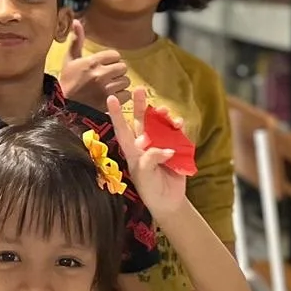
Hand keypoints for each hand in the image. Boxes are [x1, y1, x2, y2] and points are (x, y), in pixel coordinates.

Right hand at [59, 20, 130, 111]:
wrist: (64, 106)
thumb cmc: (67, 81)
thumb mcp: (70, 59)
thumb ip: (77, 40)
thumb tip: (76, 21)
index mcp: (92, 62)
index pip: (115, 55)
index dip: (111, 60)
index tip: (104, 66)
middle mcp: (100, 74)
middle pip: (123, 67)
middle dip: (117, 71)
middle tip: (108, 76)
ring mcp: (105, 89)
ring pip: (126, 81)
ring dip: (120, 84)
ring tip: (109, 87)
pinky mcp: (109, 102)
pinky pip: (126, 95)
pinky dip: (121, 96)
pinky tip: (112, 96)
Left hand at [106, 88, 187, 217]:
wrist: (168, 201)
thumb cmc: (150, 190)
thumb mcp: (146, 176)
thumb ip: (151, 160)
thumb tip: (165, 148)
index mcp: (132, 151)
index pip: (122, 130)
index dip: (117, 115)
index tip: (111, 98)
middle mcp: (145, 144)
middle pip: (142, 120)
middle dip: (141, 105)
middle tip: (140, 89)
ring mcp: (161, 144)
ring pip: (160, 123)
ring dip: (162, 115)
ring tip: (164, 111)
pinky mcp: (175, 147)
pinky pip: (177, 132)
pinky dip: (178, 126)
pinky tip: (179, 123)